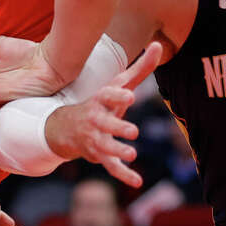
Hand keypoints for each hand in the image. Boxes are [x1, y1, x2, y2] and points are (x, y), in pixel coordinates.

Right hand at [46, 42, 161, 187]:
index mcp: (101, 100)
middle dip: (117, 127)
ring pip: (105, 146)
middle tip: (134, 131)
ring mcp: (96, 138)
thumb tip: (158, 45)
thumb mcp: (118, 85)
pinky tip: (137, 181)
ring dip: (118, 150)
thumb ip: (140, 68)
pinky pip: (110, 166)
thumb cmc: (102, 102)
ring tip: (132, 154)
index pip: (108, 95)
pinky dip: (123, 174)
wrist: (67, 127)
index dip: (119, 96)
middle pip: (105, 123)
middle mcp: (96, 119)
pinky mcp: (99, 155)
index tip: (131, 96)